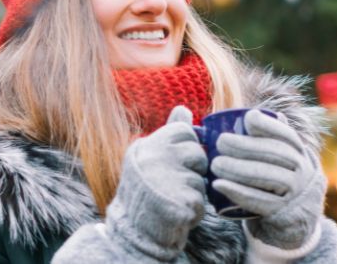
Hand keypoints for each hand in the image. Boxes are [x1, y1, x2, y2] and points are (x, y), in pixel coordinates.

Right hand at [106, 106, 207, 258]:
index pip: (185, 131)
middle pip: (197, 153)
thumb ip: (169, 132)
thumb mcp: (152, 155)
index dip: (186, 147)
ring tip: (173, 196)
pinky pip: (202, 199)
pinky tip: (177, 209)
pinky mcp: (181, 201)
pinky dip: (194, 208)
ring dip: (194, 189)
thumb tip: (183, 108)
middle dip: (193, 169)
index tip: (174, 161)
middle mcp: (156, 158)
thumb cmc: (146, 188)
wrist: (134, 228)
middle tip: (173, 181)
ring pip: (201, 177)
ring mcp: (168, 179)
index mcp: (148, 145)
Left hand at [211, 109, 326, 248]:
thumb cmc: (277, 176)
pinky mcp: (281, 211)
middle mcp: (300, 168)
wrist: (294, 214)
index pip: (285, 134)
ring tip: (215, 164)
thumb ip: (267, 137)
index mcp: (297, 150)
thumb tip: (242, 115)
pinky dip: (237, 192)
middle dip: (245, 145)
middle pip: (274, 153)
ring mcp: (293, 190)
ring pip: (267, 176)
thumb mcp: (280, 156)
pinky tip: (219, 185)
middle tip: (220, 142)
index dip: (268, 124)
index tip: (248, 119)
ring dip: (238, 168)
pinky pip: (259, 201)